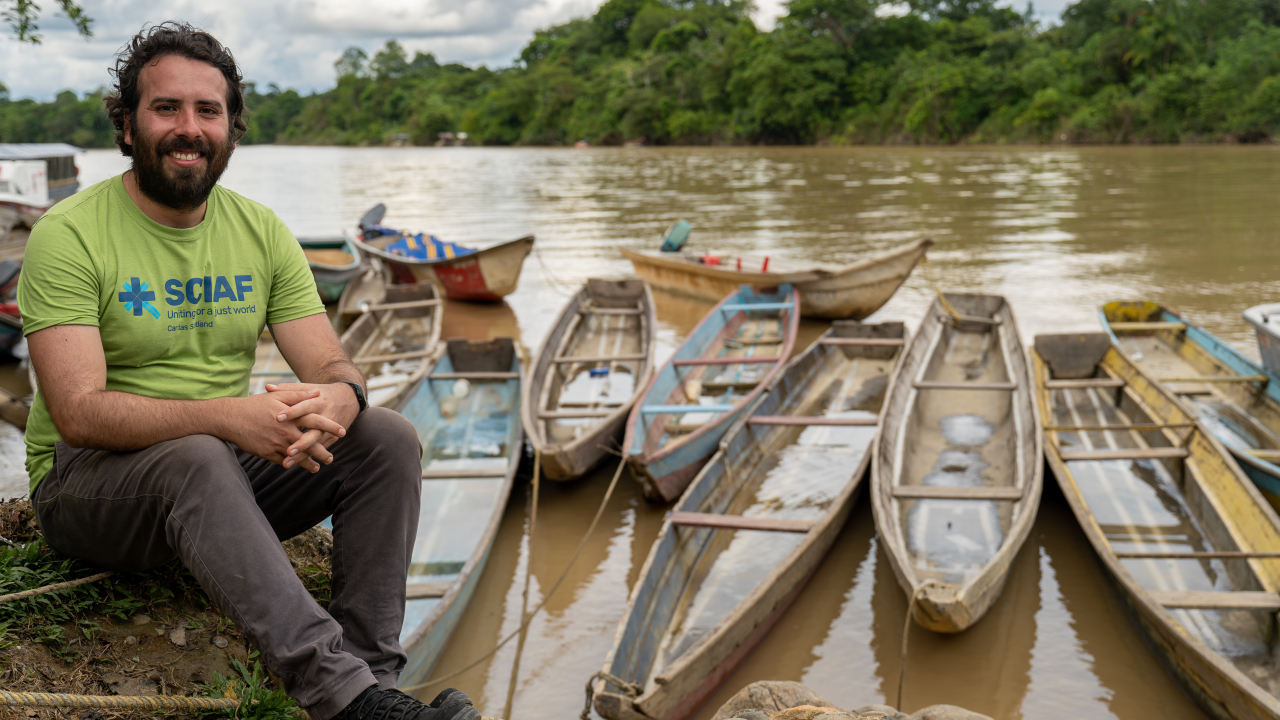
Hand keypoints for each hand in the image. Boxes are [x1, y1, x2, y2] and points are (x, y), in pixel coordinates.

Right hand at [223, 390, 345, 471]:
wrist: (230, 418)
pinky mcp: (267, 453)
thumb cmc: (255, 405)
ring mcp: (276, 444)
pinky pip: (283, 461)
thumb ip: (299, 394)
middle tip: (331, 458)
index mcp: (290, 416)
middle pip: (310, 443)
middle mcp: (285, 431)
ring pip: (298, 456)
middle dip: (322, 452)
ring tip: (318, 467)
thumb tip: (318, 392)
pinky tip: (298, 467)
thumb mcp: (278, 396)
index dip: (330, 427)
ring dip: (309, 463)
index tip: (343, 432)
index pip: (315, 421)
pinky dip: (292, 465)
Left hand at [266, 382, 360, 467]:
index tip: (278, 418)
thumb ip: (288, 389)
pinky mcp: (331, 438)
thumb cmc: (322, 394)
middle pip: (314, 431)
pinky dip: (309, 458)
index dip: (292, 412)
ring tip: (288, 463)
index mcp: (318, 401)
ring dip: (303, 455)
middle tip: (288, 450)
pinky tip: (297, 465)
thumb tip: (267, 387)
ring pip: (316, 444)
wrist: (348, 399)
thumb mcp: (308, 388)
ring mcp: (329, 430)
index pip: (305, 407)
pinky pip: (319, 449)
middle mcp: (326, 416)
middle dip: (302, 442)